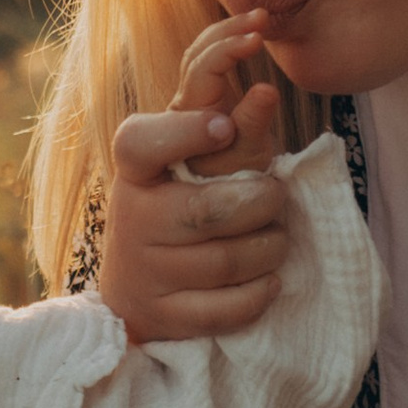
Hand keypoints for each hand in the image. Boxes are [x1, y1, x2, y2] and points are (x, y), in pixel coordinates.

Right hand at [102, 19, 290, 344]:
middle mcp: (133, 219)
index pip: (141, 143)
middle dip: (260, 200)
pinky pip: (227, 308)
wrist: (132, 291)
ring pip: (226, 261)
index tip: (225, 126)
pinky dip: (259, 292)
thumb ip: (225, 123)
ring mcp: (146, 272)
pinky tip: (268, 279)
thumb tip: (267, 91)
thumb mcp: (189, 162)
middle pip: (207, 209)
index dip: (185, 133)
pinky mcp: (166, 317)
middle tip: (275, 194)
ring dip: (269, 247)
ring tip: (275, 237)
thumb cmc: (176, 205)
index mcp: (135, 171)